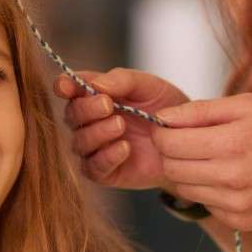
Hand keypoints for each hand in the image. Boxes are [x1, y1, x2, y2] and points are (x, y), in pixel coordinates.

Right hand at [54, 68, 189, 188]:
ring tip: (121, 125)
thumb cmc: (165, 108)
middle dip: (86, 109)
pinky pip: (94, 168)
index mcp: (93, 95)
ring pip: (79, 142)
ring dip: (97, 132)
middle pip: (71, 115)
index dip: (63, 86)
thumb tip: (95, 85)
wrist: (187, 139)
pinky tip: (125, 148)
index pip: (68, 89)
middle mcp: (89, 122)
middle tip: (108, 105)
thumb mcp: (147, 85)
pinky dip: (107, 157)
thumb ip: (121, 80)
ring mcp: (95, 148)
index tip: (67, 86)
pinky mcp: (105, 172)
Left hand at [152, 93, 251, 230]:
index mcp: (232, 143)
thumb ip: (200, 111)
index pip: (169, 143)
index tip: (172, 127)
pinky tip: (232, 176)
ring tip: (214, 157)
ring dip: (189, 172)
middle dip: (172, 153)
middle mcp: (232, 178)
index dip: (163, 133)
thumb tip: (161, 118)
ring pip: (184, 189)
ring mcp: (236, 204)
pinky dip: (210, 189)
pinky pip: (205, 204)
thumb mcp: (249, 104)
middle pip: (171, 168)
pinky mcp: (241, 221)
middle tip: (191, 141)